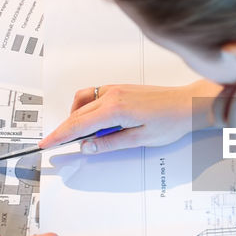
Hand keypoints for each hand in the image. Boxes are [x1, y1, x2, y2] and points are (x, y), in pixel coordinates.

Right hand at [38, 81, 219, 154]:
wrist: (189, 104)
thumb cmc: (172, 122)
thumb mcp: (140, 140)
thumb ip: (110, 144)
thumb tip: (87, 147)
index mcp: (115, 109)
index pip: (77, 125)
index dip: (59, 136)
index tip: (46, 144)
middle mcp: (112, 95)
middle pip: (77, 114)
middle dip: (64, 130)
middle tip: (58, 145)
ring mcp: (116, 89)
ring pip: (83, 102)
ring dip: (76, 118)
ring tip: (81, 135)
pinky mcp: (121, 88)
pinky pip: (94, 95)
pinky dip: (86, 108)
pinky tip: (94, 121)